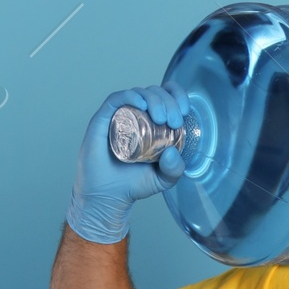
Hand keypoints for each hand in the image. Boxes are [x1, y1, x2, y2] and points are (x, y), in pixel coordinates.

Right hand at [66, 84, 189, 243]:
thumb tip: (173, 151)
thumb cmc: (133, 184)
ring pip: (139, 93)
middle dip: (169, 102)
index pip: (167, 97)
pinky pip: (117, 99)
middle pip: (155, 93)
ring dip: (154, 100)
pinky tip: (141, 104)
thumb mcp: (164, 179)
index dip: (178, 96)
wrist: (107, 195)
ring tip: (161, 119)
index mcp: (153, 122)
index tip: (184, 111)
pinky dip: (131, 96)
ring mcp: (120, 115)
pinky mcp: (104, 118)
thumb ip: (175, 169)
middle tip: (174, 122)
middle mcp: (137, 115)